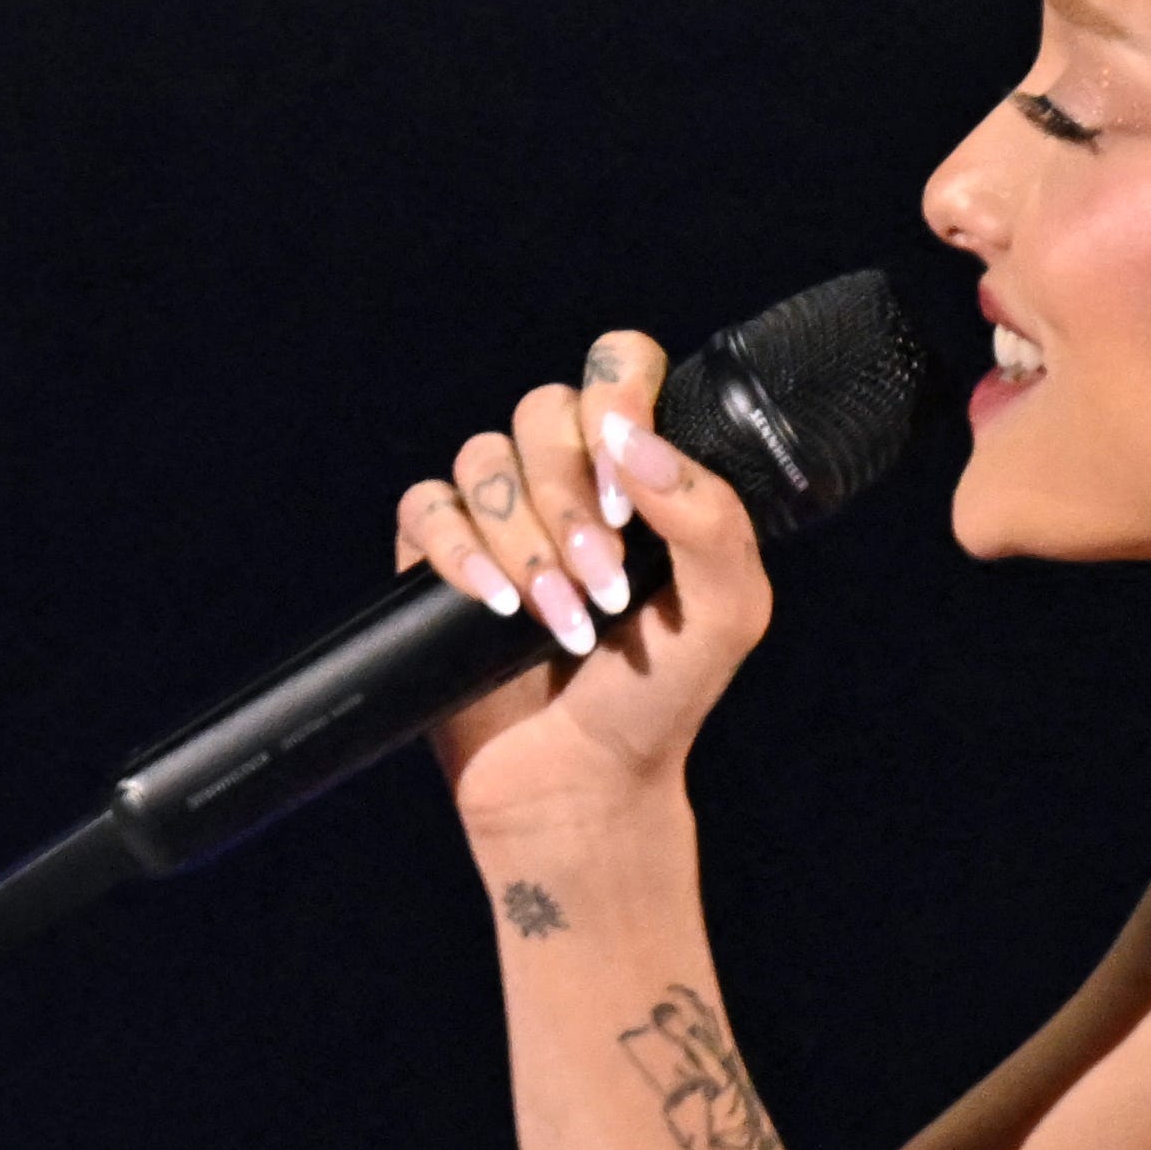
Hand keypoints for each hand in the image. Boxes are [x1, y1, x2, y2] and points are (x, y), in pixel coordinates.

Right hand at [402, 327, 775, 841]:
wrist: (580, 784)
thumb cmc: (660, 699)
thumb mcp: (726, 614)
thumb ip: (710, 521)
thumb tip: (633, 445)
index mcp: (640, 469)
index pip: (621, 366)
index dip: (617, 399)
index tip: (627, 490)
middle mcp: (565, 477)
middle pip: (544, 409)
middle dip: (570, 498)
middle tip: (605, 580)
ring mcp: (497, 515)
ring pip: (483, 458)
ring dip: (522, 540)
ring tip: (557, 618)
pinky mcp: (435, 559)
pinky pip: (425, 508)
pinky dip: (457, 553)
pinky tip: (495, 607)